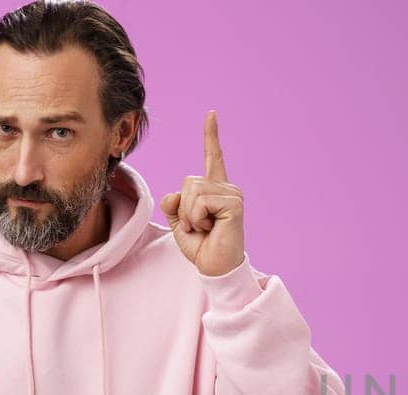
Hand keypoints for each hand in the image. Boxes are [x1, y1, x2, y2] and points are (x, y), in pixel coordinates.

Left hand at [159, 109, 245, 276]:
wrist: (215, 268)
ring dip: (190, 216)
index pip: (213, 157)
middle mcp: (227, 187)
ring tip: (205, 229)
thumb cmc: (201, 246)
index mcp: (215, 189)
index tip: (211, 113)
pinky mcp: (234, 204)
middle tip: (199, 227)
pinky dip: (197, 219)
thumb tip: (175, 194)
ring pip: (192, 191)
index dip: (211, 135)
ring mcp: (232, 195)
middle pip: (188, 181)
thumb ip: (173, 202)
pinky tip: (211, 229)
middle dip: (183, 207)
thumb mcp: (179, 220)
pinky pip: (200, 203)